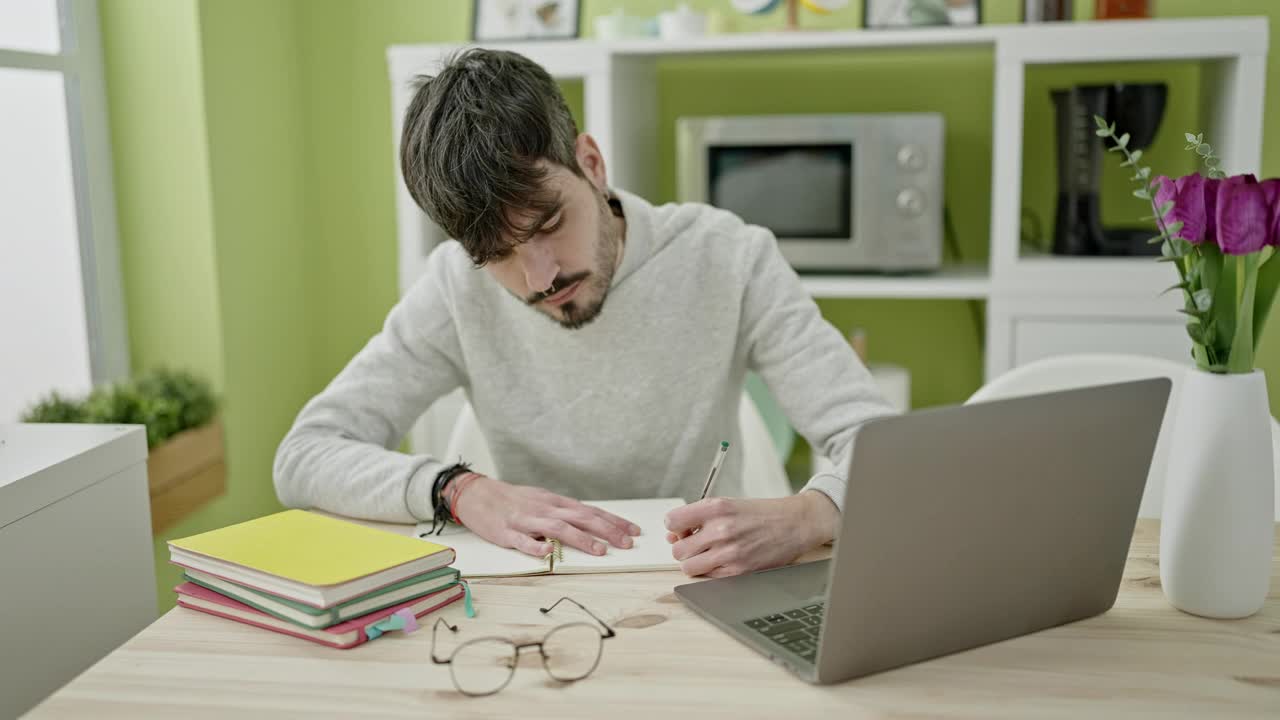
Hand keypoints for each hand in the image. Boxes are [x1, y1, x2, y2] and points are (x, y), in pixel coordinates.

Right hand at [449, 474, 641, 557]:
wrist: (476, 493)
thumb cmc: (512, 500)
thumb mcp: (542, 501)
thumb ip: (564, 512)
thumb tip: (591, 521)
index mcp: (555, 503)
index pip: (590, 511)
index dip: (613, 521)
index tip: (633, 530)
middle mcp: (545, 509)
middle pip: (581, 518)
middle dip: (607, 530)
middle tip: (627, 542)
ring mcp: (526, 520)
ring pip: (558, 528)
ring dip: (581, 540)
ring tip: (599, 551)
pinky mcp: (506, 532)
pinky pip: (522, 540)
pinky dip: (536, 547)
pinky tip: (547, 553)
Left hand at [663, 491, 838, 577]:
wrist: (793, 524)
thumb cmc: (761, 514)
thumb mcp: (728, 504)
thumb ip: (698, 517)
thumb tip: (672, 534)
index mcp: (715, 507)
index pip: (671, 521)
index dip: (674, 527)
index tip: (682, 529)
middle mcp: (720, 529)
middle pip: (677, 549)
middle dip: (684, 547)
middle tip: (697, 543)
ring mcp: (729, 552)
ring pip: (688, 567)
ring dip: (694, 562)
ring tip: (708, 553)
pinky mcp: (738, 571)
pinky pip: (707, 577)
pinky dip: (710, 571)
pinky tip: (723, 560)